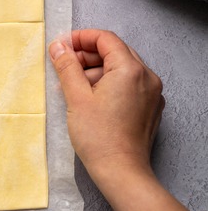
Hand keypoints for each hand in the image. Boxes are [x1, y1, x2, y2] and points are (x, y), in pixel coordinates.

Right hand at [50, 29, 207, 210]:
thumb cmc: (98, 136)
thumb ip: (67, 66)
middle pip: (114, 52)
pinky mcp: (149, 107)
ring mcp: (151, 92)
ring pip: (120, 69)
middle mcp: (146, 76)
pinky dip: (108, 84)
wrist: (121, 171)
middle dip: (86, 56)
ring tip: (72, 88)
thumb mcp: (76, 97)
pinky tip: (90, 100)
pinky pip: (128, 85)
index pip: (105, 39)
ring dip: (96, 71)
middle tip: (63, 67)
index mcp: (130, 69)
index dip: (81, 38)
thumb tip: (58, 45)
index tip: (61, 47)